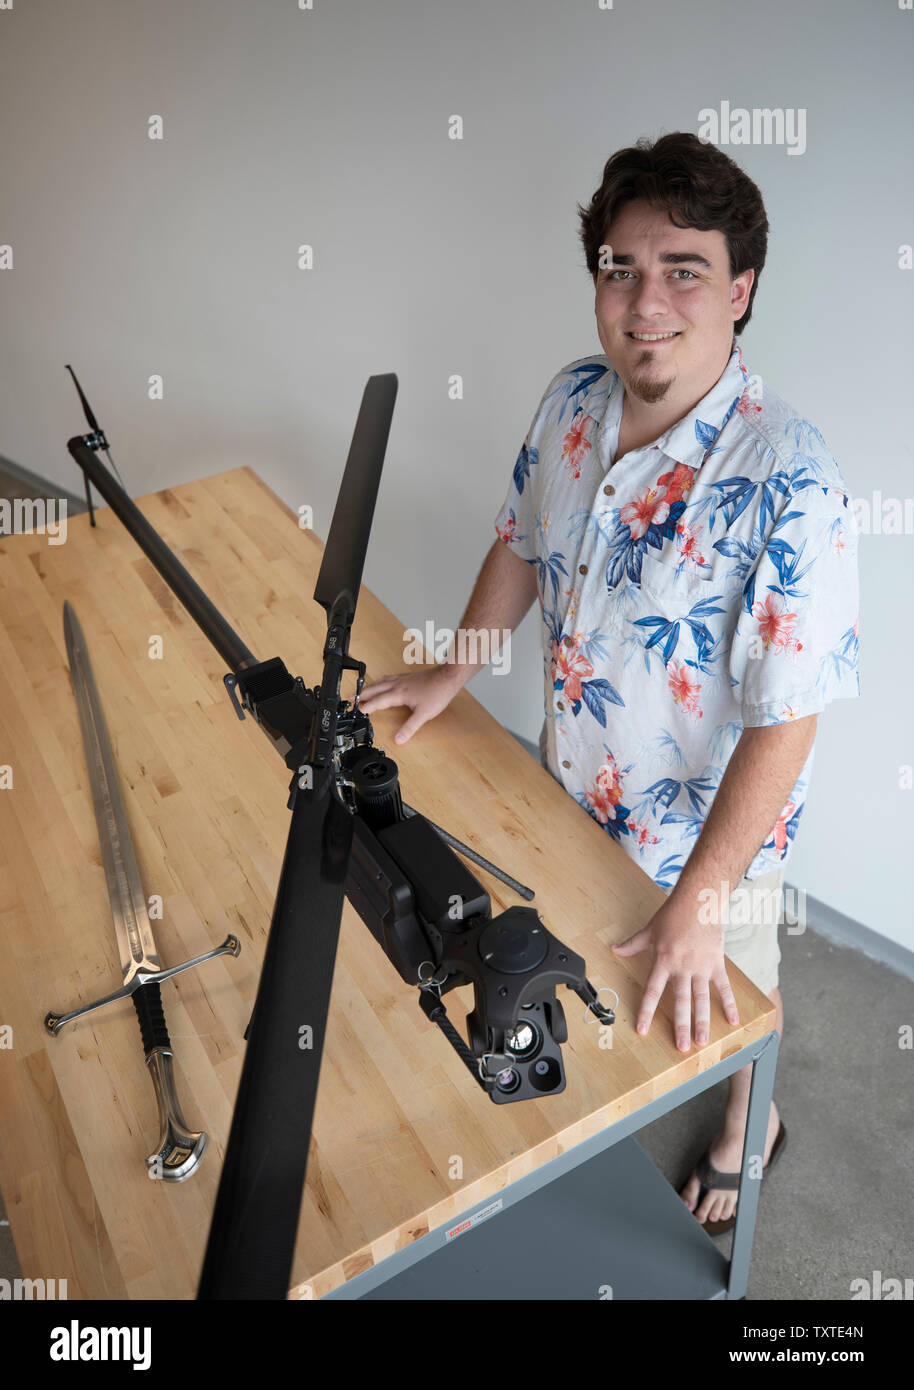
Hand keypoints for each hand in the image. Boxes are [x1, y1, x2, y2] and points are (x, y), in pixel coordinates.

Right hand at [358, 665, 460, 744]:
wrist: (448, 678)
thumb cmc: (437, 693)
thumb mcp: (423, 715)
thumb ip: (410, 728)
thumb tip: (399, 739)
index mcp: (398, 694)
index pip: (377, 701)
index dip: (367, 707)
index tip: (357, 710)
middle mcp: (397, 685)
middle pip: (374, 689)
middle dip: (362, 694)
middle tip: (350, 698)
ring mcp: (402, 679)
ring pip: (380, 682)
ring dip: (370, 687)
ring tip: (362, 690)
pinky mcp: (407, 677)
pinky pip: (388, 678)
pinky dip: (381, 681)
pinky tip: (384, 682)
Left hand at [610, 894, 738, 1049]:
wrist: (699, 901)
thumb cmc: (673, 914)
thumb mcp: (649, 930)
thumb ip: (632, 945)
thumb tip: (614, 950)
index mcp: (663, 961)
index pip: (653, 991)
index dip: (648, 1012)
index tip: (644, 1030)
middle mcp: (682, 968)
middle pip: (681, 1001)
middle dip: (681, 1026)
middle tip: (681, 1047)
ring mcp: (701, 967)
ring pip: (702, 999)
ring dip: (703, 1021)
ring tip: (703, 1041)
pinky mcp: (717, 964)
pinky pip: (723, 987)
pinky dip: (729, 1003)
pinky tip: (733, 1020)